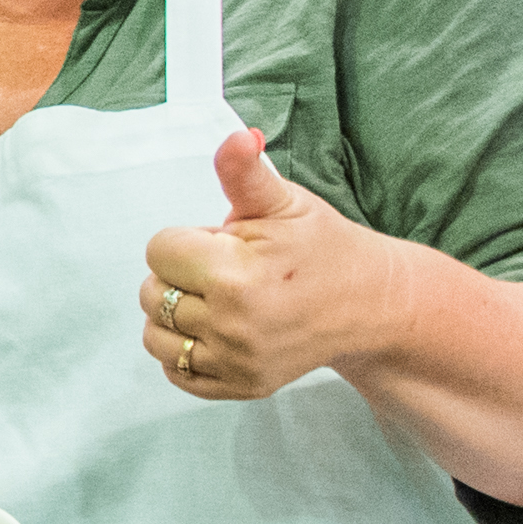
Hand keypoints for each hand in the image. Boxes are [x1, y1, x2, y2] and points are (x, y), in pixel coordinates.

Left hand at [140, 128, 405, 401]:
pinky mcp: (242, 386)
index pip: (160, 249)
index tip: (226, 243)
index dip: (188, 240)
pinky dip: (183, 351)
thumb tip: (238, 137)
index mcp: (235, 274)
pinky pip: (176, 372)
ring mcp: (237, 361)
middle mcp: (232, 324)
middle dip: (180, 275)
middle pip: (151, 293)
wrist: (370, 304)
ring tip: (217, 299)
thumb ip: (244, 172)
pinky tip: (215, 330)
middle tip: (227, 271)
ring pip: (155, 335)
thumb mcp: (284, 201)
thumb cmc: (322, 247)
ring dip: (174, 315)